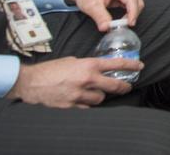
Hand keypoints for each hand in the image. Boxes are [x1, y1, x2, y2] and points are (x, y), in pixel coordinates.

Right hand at [6, 57, 140, 107]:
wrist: (30, 82)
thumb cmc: (49, 70)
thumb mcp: (71, 61)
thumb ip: (86, 65)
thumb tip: (97, 70)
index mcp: (88, 65)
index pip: (116, 64)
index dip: (131, 65)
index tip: (140, 66)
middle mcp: (87, 80)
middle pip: (114, 86)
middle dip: (124, 87)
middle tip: (127, 87)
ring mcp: (80, 94)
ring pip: (100, 98)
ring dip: (99, 96)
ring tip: (93, 92)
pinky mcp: (72, 106)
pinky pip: (87, 107)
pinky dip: (87, 104)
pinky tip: (83, 100)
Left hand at [64, 0, 143, 31]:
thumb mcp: (91, 6)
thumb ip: (100, 17)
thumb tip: (107, 27)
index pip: (132, 1)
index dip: (132, 14)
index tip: (128, 24)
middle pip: (138, 3)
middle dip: (132, 16)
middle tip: (122, 26)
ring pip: (138, 5)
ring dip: (132, 15)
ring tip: (121, 23)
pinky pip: (134, 6)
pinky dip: (130, 14)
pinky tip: (122, 19)